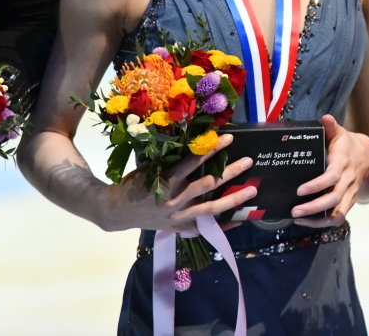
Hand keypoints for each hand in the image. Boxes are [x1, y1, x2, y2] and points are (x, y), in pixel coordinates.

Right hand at [103, 133, 255, 233]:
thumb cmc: (134, 183)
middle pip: (207, 185)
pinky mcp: (178, 228)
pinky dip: (222, 226)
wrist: (116, 212)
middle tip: (249, 162)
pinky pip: (204, 229)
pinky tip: (240, 220)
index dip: (211, 149)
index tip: (229, 138)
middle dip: (230, 172)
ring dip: (233, 199)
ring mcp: (177, 217)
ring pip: (210, 209)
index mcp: (165, 181)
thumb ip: (172, 161)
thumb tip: (198, 145)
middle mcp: (174, 200)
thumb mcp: (150, 167)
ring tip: (252, 190)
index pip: (193, 162)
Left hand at [292, 114, 368, 227]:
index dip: (317, 185)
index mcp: (343, 162)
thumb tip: (325, 118)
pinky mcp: (349, 202)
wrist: (368, 157)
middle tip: (294, 211)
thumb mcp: (340, 133)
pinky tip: (307, 222)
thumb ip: (330, 127)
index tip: (300, 190)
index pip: (332, 177)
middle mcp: (348, 180)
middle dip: (313, 208)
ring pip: (338, 213)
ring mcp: (349, 193)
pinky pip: (339, 217)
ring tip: (298, 220)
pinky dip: (323, 224)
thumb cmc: (347, 145)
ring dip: (318, 220)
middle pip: (333, 199)